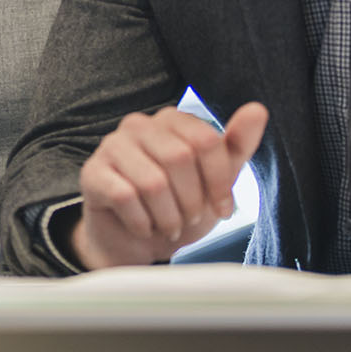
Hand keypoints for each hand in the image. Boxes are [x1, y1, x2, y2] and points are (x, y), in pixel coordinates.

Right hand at [72, 103, 266, 268]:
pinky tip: (143, 227)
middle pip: (179, 158)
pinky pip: (124, 196)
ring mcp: (111, 146)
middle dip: (192, 200)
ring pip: (152, 182)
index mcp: (171, 120)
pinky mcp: (92, 173)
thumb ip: (237, 145)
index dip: (219, 181)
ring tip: (168, 225)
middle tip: (189, 219)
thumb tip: (258, 109)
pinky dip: (142, 222)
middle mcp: (138, 125)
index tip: (223, 209)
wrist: (136, 242)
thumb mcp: (216, 180)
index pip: (206, 140)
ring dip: (168, 216)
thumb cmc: (178, 206)